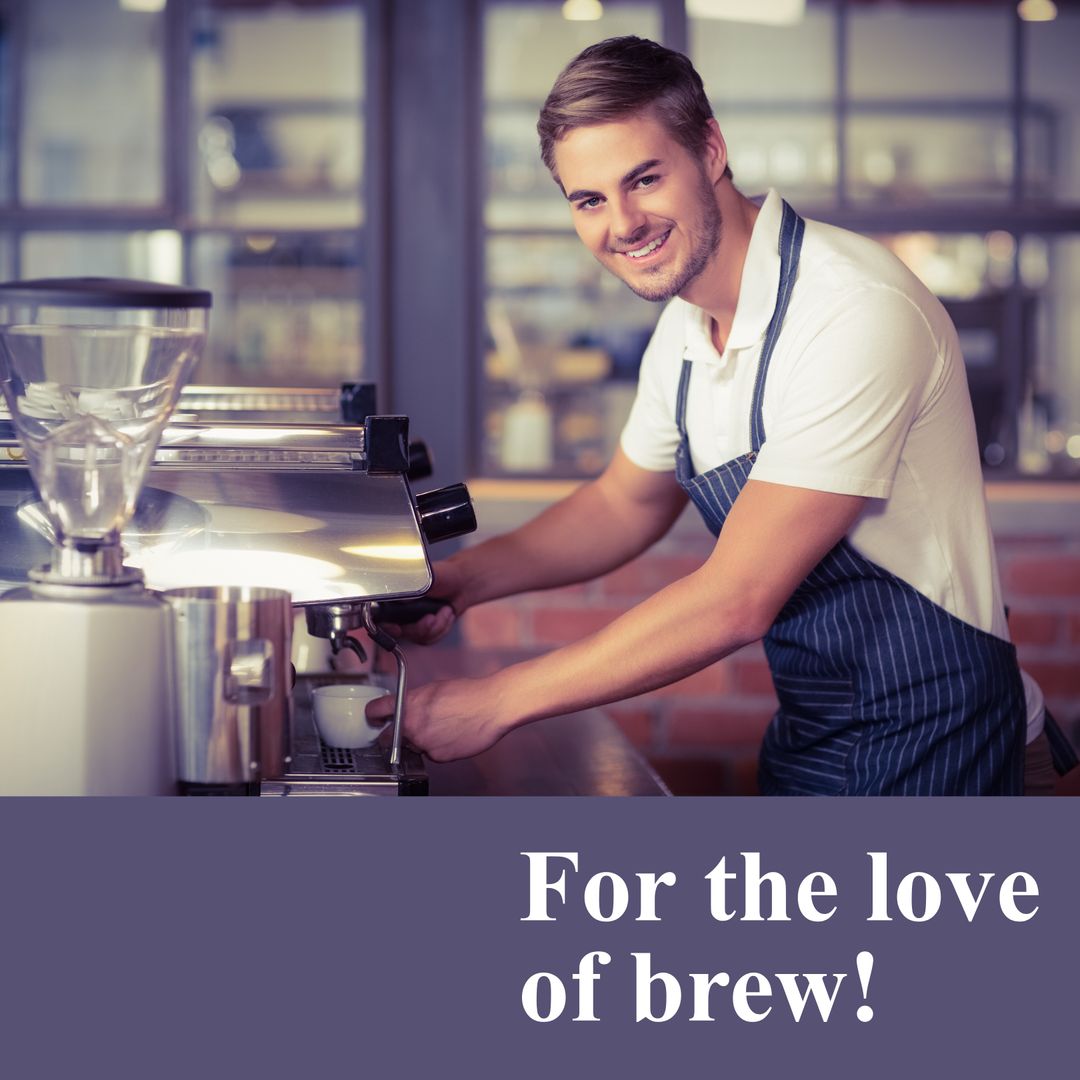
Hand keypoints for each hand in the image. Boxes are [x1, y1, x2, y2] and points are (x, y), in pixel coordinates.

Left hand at [368, 675, 510, 761]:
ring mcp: (424, 744)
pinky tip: (451, 735)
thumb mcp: (433, 689)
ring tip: (443, 727)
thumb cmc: (468, 694)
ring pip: (412, 746)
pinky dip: (437, 748)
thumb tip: (407, 708)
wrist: (491, 706)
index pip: (375, 711)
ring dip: (421, 740)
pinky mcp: (438, 757)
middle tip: (412, 727)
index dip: (374, 715)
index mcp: (408, 705)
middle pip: (390, 736)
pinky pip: (430, 754)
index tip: (374, 718)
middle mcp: (412, 726)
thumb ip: (414, 701)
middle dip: (397, 732)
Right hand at [378, 558, 468, 644]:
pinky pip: (429, 639)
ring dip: (437, 626)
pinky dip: (442, 628)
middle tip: (432, 617)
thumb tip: (400, 600)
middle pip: (400, 632)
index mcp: (392, 596)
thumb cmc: (443, 575)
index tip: (397, 628)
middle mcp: (398, 610)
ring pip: (418, 637)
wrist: (462, 583)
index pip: (378, 616)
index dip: (385, 627)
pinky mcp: (423, 630)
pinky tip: (447, 615)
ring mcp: (410, 621)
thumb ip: (410, 588)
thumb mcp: (426, 578)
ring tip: (445, 610)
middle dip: (421, 628)